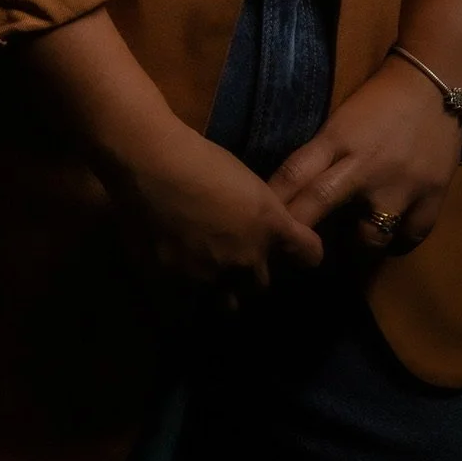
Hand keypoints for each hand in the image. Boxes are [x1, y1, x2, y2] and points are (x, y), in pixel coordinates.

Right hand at [101, 114, 324, 302]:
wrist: (150, 165)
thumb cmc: (197, 157)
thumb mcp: (243, 180)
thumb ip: (260, 213)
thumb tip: (259, 227)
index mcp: (270, 226)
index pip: (310, 253)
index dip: (305, 251)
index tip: (300, 250)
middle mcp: (247, 260)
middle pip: (262, 284)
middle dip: (253, 274)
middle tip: (238, 258)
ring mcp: (212, 277)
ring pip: (228, 302)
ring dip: (222, 290)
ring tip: (208, 275)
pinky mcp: (177, 286)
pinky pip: (190, 303)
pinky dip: (187, 293)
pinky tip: (177, 274)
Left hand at [267, 57, 461, 255]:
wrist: (436, 83)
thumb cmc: (381, 99)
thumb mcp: (342, 122)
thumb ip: (321, 156)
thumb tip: (290, 193)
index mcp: (338, 138)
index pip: (295, 173)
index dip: (273, 201)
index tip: (259, 224)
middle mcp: (365, 165)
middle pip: (321, 204)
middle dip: (301, 234)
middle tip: (292, 255)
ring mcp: (400, 186)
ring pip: (369, 237)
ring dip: (355, 249)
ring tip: (349, 255)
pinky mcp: (431, 197)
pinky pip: (408, 238)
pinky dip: (396, 243)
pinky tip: (389, 241)